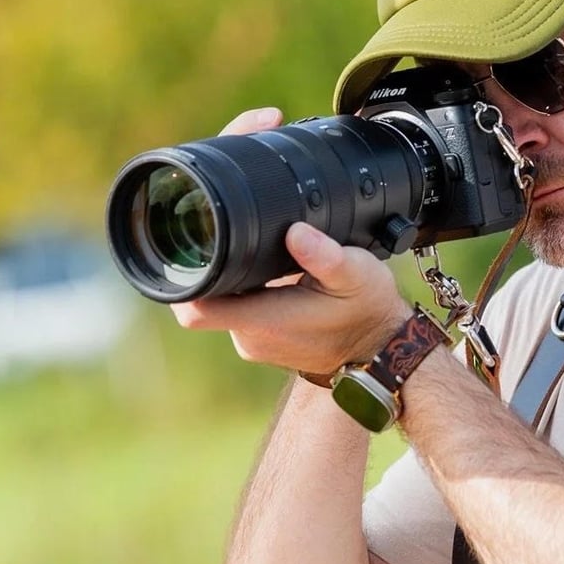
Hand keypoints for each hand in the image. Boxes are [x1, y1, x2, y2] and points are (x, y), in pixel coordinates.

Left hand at [169, 107, 410, 374]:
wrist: (383, 349)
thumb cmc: (370, 312)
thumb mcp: (357, 275)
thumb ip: (326, 256)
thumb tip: (295, 231)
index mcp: (264, 321)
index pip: (195, 308)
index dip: (180, 275)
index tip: (183, 239)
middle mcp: (250, 335)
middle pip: (201, 293)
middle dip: (205, 255)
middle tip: (220, 214)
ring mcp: (253, 339)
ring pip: (219, 297)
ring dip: (225, 266)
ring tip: (243, 230)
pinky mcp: (262, 336)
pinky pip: (236, 304)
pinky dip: (242, 280)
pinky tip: (260, 256)